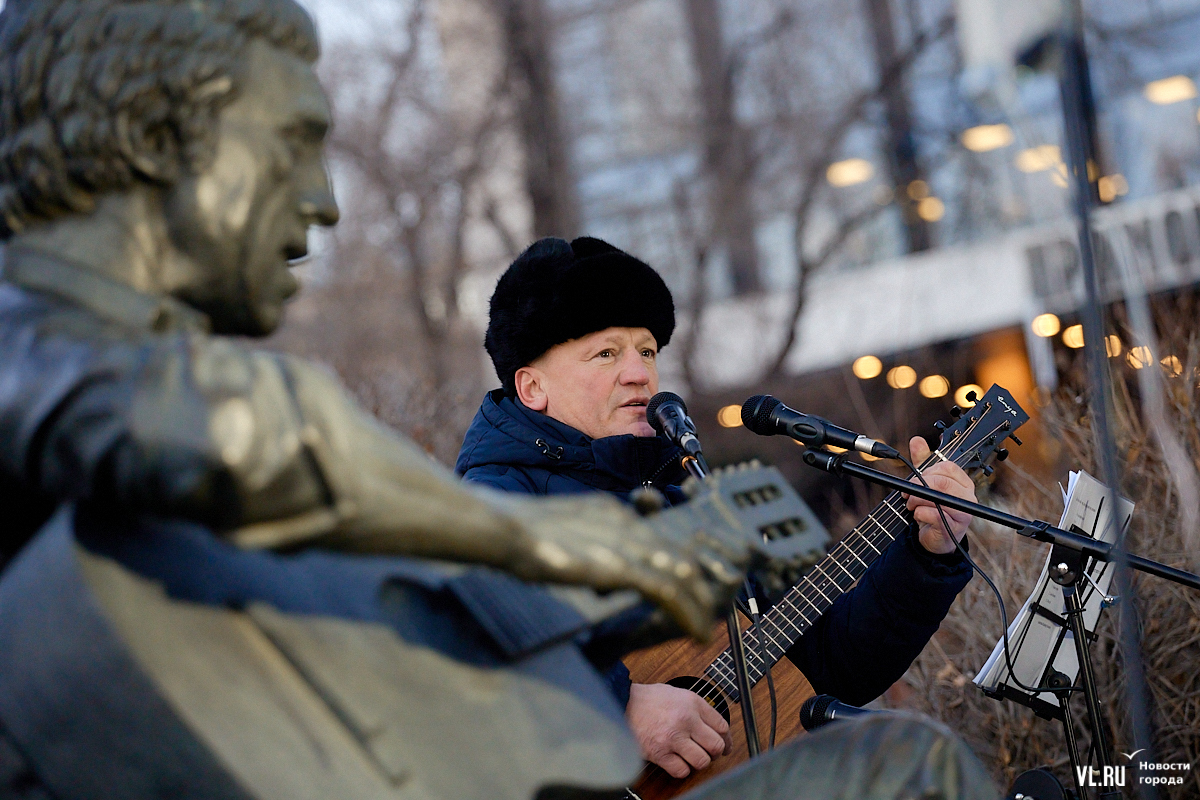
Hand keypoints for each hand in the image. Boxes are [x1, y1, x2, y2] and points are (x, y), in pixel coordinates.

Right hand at [499, 489, 748, 639]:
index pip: (657, 536)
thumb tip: (585, 565)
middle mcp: (624, 522)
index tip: (691, 588)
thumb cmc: (513, 533)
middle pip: (679, 550)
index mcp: (609, 512)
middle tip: (712, 608)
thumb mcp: (556, 534)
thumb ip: (578, 546)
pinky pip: (669, 590)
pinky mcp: (618, 564)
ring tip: (709, 625)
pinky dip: (689, 612)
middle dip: (701, 582)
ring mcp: (624, 541)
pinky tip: (698, 632)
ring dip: (702, 601)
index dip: (679, 564)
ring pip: (683, 570)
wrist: (497, 527)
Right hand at [626, 683, 730, 777]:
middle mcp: (686, 720)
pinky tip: (677, 761)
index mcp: (692, 703)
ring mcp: (673, 738)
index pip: (722, 726)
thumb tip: (713, 724)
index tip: (725, 744)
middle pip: (716, 745)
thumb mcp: (677, 693)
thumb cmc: (647, 699)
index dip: (726, 739)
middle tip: (709, 753)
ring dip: (699, 762)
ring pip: (702, 761)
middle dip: (715, 752)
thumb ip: (696, 707)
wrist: (621, 703)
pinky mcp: (660, 753)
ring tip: (692, 757)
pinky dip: (682, 769)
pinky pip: (682, 770)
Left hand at [904, 436, 975, 554]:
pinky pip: (935, 515)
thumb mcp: (926, 482)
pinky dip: (920, 514)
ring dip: (917, 500)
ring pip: (938, 497)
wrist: (934, 537)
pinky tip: (918, 516)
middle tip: (907, 493)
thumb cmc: (933, 508)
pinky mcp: (954, 528)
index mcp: (963, 482)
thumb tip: (917, 440)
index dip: (927, 472)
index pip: (948, 467)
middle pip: (942, 482)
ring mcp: (963, 513)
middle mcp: (967, 496)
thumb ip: (922, 461)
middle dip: (918, 486)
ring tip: (911, 505)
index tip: (914, 480)